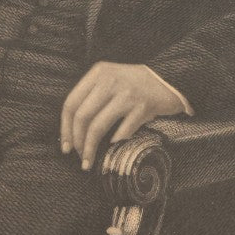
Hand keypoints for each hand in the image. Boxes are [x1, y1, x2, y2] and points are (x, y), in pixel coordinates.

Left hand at [60, 62, 185, 169]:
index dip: (65, 128)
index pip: (71, 102)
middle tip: (78, 157)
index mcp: (98, 72)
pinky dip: (114, 143)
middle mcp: (110, 80)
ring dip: (90, 149)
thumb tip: (73, 129)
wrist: (170, 78)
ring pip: (98, 126)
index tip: (65, 146)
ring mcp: (127, 93)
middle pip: (82, 116)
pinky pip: (122, 131)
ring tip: (88, 161)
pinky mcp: (143, 106)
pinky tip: (112, 148)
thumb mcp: (111, 79)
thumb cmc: (136, 83)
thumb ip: (93, 95)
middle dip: (77, 141)